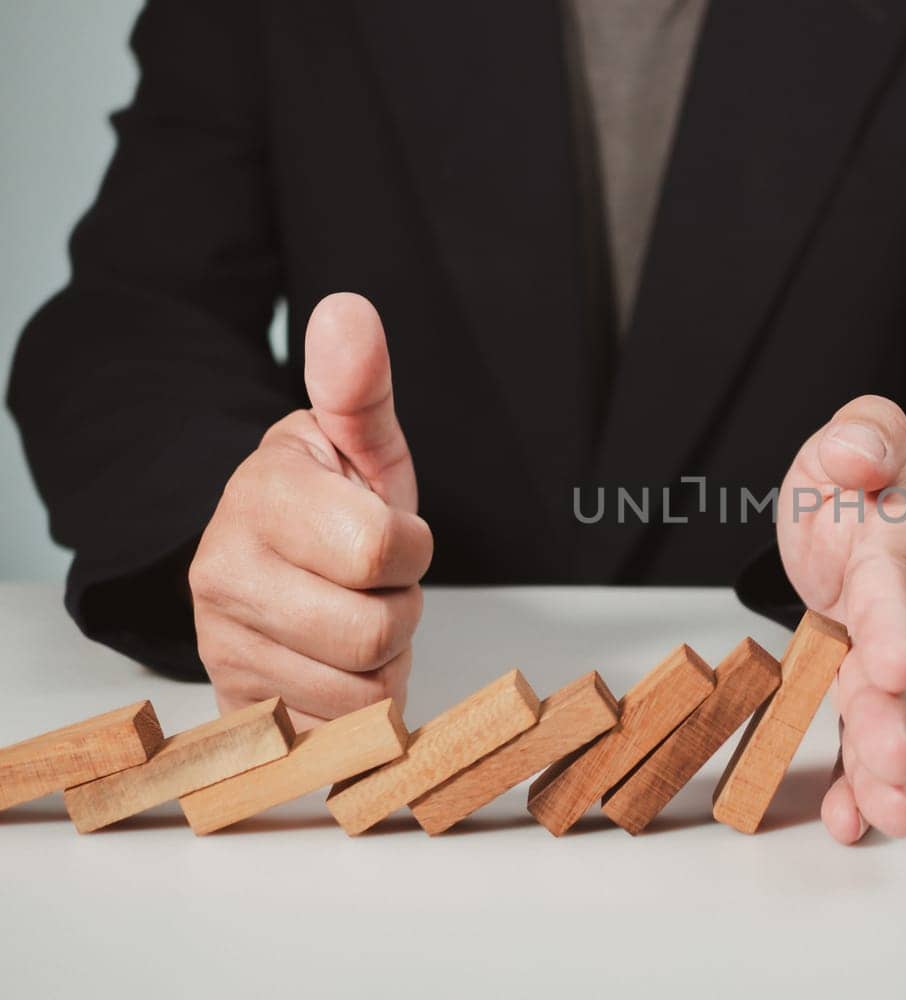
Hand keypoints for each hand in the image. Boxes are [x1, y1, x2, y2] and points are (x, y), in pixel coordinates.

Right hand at [190, 293, 432, 729]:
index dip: (410, 548)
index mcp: (262, 493)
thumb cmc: (334, 505)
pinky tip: (335, 664)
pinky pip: (336, 731)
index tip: (390, 534)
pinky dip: (357, 706)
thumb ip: (360, 388)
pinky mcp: (239, 703)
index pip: (382, 548)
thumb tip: (349, 311)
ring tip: (355, 617)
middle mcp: (222, 570)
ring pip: (360, 689)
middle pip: (372, 630)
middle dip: (398, 609)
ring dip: (382, 660)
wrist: (279, 569)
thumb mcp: (359, 445)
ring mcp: (222, 643)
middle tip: (374, 583)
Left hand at [777, 395, 905, 842]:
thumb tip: (860, 454)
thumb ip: (862, 434)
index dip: (895, 627)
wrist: (877, 527)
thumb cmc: (857, 489)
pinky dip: (872, 787)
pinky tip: (855, 819)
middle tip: (891, 765)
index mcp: (905, 543)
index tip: (888, 667)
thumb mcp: (850, 440)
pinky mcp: (904, 699)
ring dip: (891, 768)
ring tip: (884, 814)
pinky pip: (897, 743)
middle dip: (897, 720)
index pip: (898, 585)